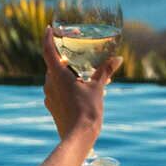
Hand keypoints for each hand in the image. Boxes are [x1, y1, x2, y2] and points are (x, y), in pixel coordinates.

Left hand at [41, 25, 108, 146]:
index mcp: (58, 74)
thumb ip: (106, 71)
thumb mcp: (98, 88)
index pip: (48, 50)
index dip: (48, 37)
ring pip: (55, 78)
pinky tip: (79, 90)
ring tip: (81, 72)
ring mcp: (49, 96)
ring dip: (65, 73)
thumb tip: (118, 58)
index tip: (49, 28)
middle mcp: (49, 83)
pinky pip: (56, 90)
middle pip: (53, 64)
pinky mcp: (52, 107)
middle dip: (62, 56)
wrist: (78, 137)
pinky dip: (65, 86)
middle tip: (73, 50)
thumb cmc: (87, 110)